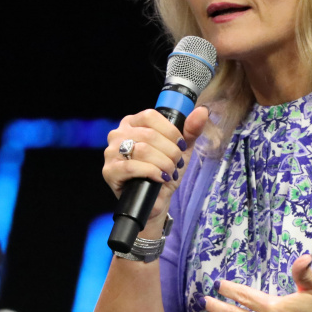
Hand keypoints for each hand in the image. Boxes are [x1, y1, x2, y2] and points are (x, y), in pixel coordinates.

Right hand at [102, 106, 210, 224]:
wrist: (156, 200)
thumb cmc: (164, 171)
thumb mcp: (180, 149)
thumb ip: (191, 130)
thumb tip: (202, 111)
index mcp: (132, 123)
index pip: (150, 116)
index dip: (170, 131)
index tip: (180, 145)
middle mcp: (118, 134)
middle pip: (149, 135)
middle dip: (170, 152)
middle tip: (175, 163)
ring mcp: (111, 153)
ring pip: (142, 150)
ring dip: (163, 163)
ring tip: (169, 172)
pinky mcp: (110, 172)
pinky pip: (132, 167)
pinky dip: (151, 172)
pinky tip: (159, 178)